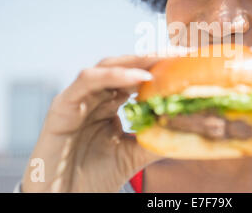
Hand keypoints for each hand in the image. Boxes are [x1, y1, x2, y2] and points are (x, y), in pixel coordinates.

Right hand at [21, 50, 185, 192]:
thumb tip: (187, 130)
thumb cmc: (93, 177)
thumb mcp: (132, 155)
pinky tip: (139, 77)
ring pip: (107, 66)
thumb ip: (155, 140)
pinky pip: (88, 80)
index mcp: (110, 103)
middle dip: (153, 57)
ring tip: (163, 60)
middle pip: (125, 66)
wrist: (64, 200)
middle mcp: (95, 95)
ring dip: (136, 62)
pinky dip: (114, 75)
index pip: (137, 76)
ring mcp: (78, 97)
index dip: (161, 67)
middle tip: (181, 53)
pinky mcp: (62, 104)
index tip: (188, 61)